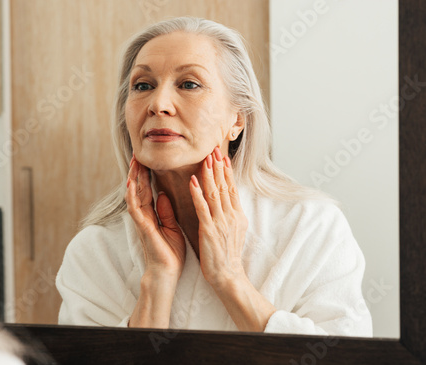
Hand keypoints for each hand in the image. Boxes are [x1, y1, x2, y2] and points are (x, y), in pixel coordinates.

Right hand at [125, 155, 185, 279]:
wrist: (167, 273)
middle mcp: (144, 216)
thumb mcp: (172, 228)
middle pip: (139, 189)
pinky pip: (135, 208)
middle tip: (138, 154)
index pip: (148, 190)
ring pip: (135, 195)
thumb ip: (166, 212)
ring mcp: (142, 221)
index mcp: (153, 215)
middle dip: (138, 171)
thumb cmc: (170, 253)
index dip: (147, 175)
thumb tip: (164, 194)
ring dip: (134, 178)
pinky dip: (132, 195)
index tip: (147, 160)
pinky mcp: (143, 227)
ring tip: (134, 162)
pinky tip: (131, 183)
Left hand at [189, 147, 247, 287]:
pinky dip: (198, 193)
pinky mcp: (209, 230)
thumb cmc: (228, 254)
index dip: (226, 171)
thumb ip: (231, 213)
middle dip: (218, 166)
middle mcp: (231, 215)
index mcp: (237, 215)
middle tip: (214, 149)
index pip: (231, 188)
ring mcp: (220, 222)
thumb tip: (229, 199)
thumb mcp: (235, 230)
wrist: (228, 275)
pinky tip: (193, 181)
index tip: (222, 156)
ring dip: (209, 174)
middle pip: (224, 186)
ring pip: (214, 193)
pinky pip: (203, 208)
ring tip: (205, 159)